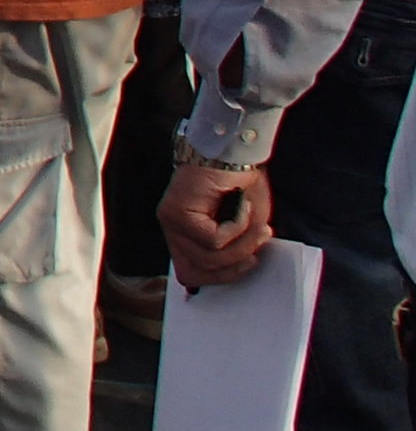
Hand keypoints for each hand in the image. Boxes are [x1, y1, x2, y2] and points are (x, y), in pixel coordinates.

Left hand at [159, 161, 274, 287]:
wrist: (235, 152)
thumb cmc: (240, 185)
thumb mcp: (246, 227)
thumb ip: (238, 249)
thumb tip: (240, 269)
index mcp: (186, 236)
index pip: (191, 274)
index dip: (221, 278)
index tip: (249, 264)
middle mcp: (173, 231)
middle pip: (199, 271)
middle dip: (236, 265)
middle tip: (259, 243)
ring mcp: (171, 222)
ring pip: (208, 258)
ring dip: (242, 245)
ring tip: (257, 225)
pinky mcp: (177, 212)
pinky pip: (212, 239)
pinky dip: (236, 228)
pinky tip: (242, 207)